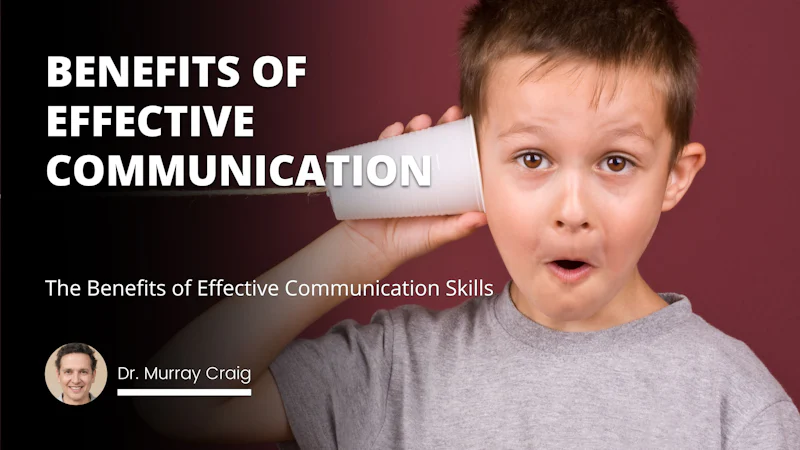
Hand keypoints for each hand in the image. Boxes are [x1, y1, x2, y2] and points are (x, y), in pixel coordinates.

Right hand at [339, 106, 487, 271]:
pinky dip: (388, 135)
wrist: (369, 248)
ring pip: (409, 140)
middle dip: (442, 125)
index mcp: (438, 185)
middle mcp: (419, 173)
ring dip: (416, 126)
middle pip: (432, 142)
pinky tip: (395, 130)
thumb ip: (457, 228)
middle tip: (451, 115)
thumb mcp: (436, 235)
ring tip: (422, 123)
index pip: (453, 155)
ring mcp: (397, 170)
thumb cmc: (407, 243)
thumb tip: (483, 218)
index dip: (462, 139)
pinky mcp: (375, 170)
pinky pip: (381, 147)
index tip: (471, 125)